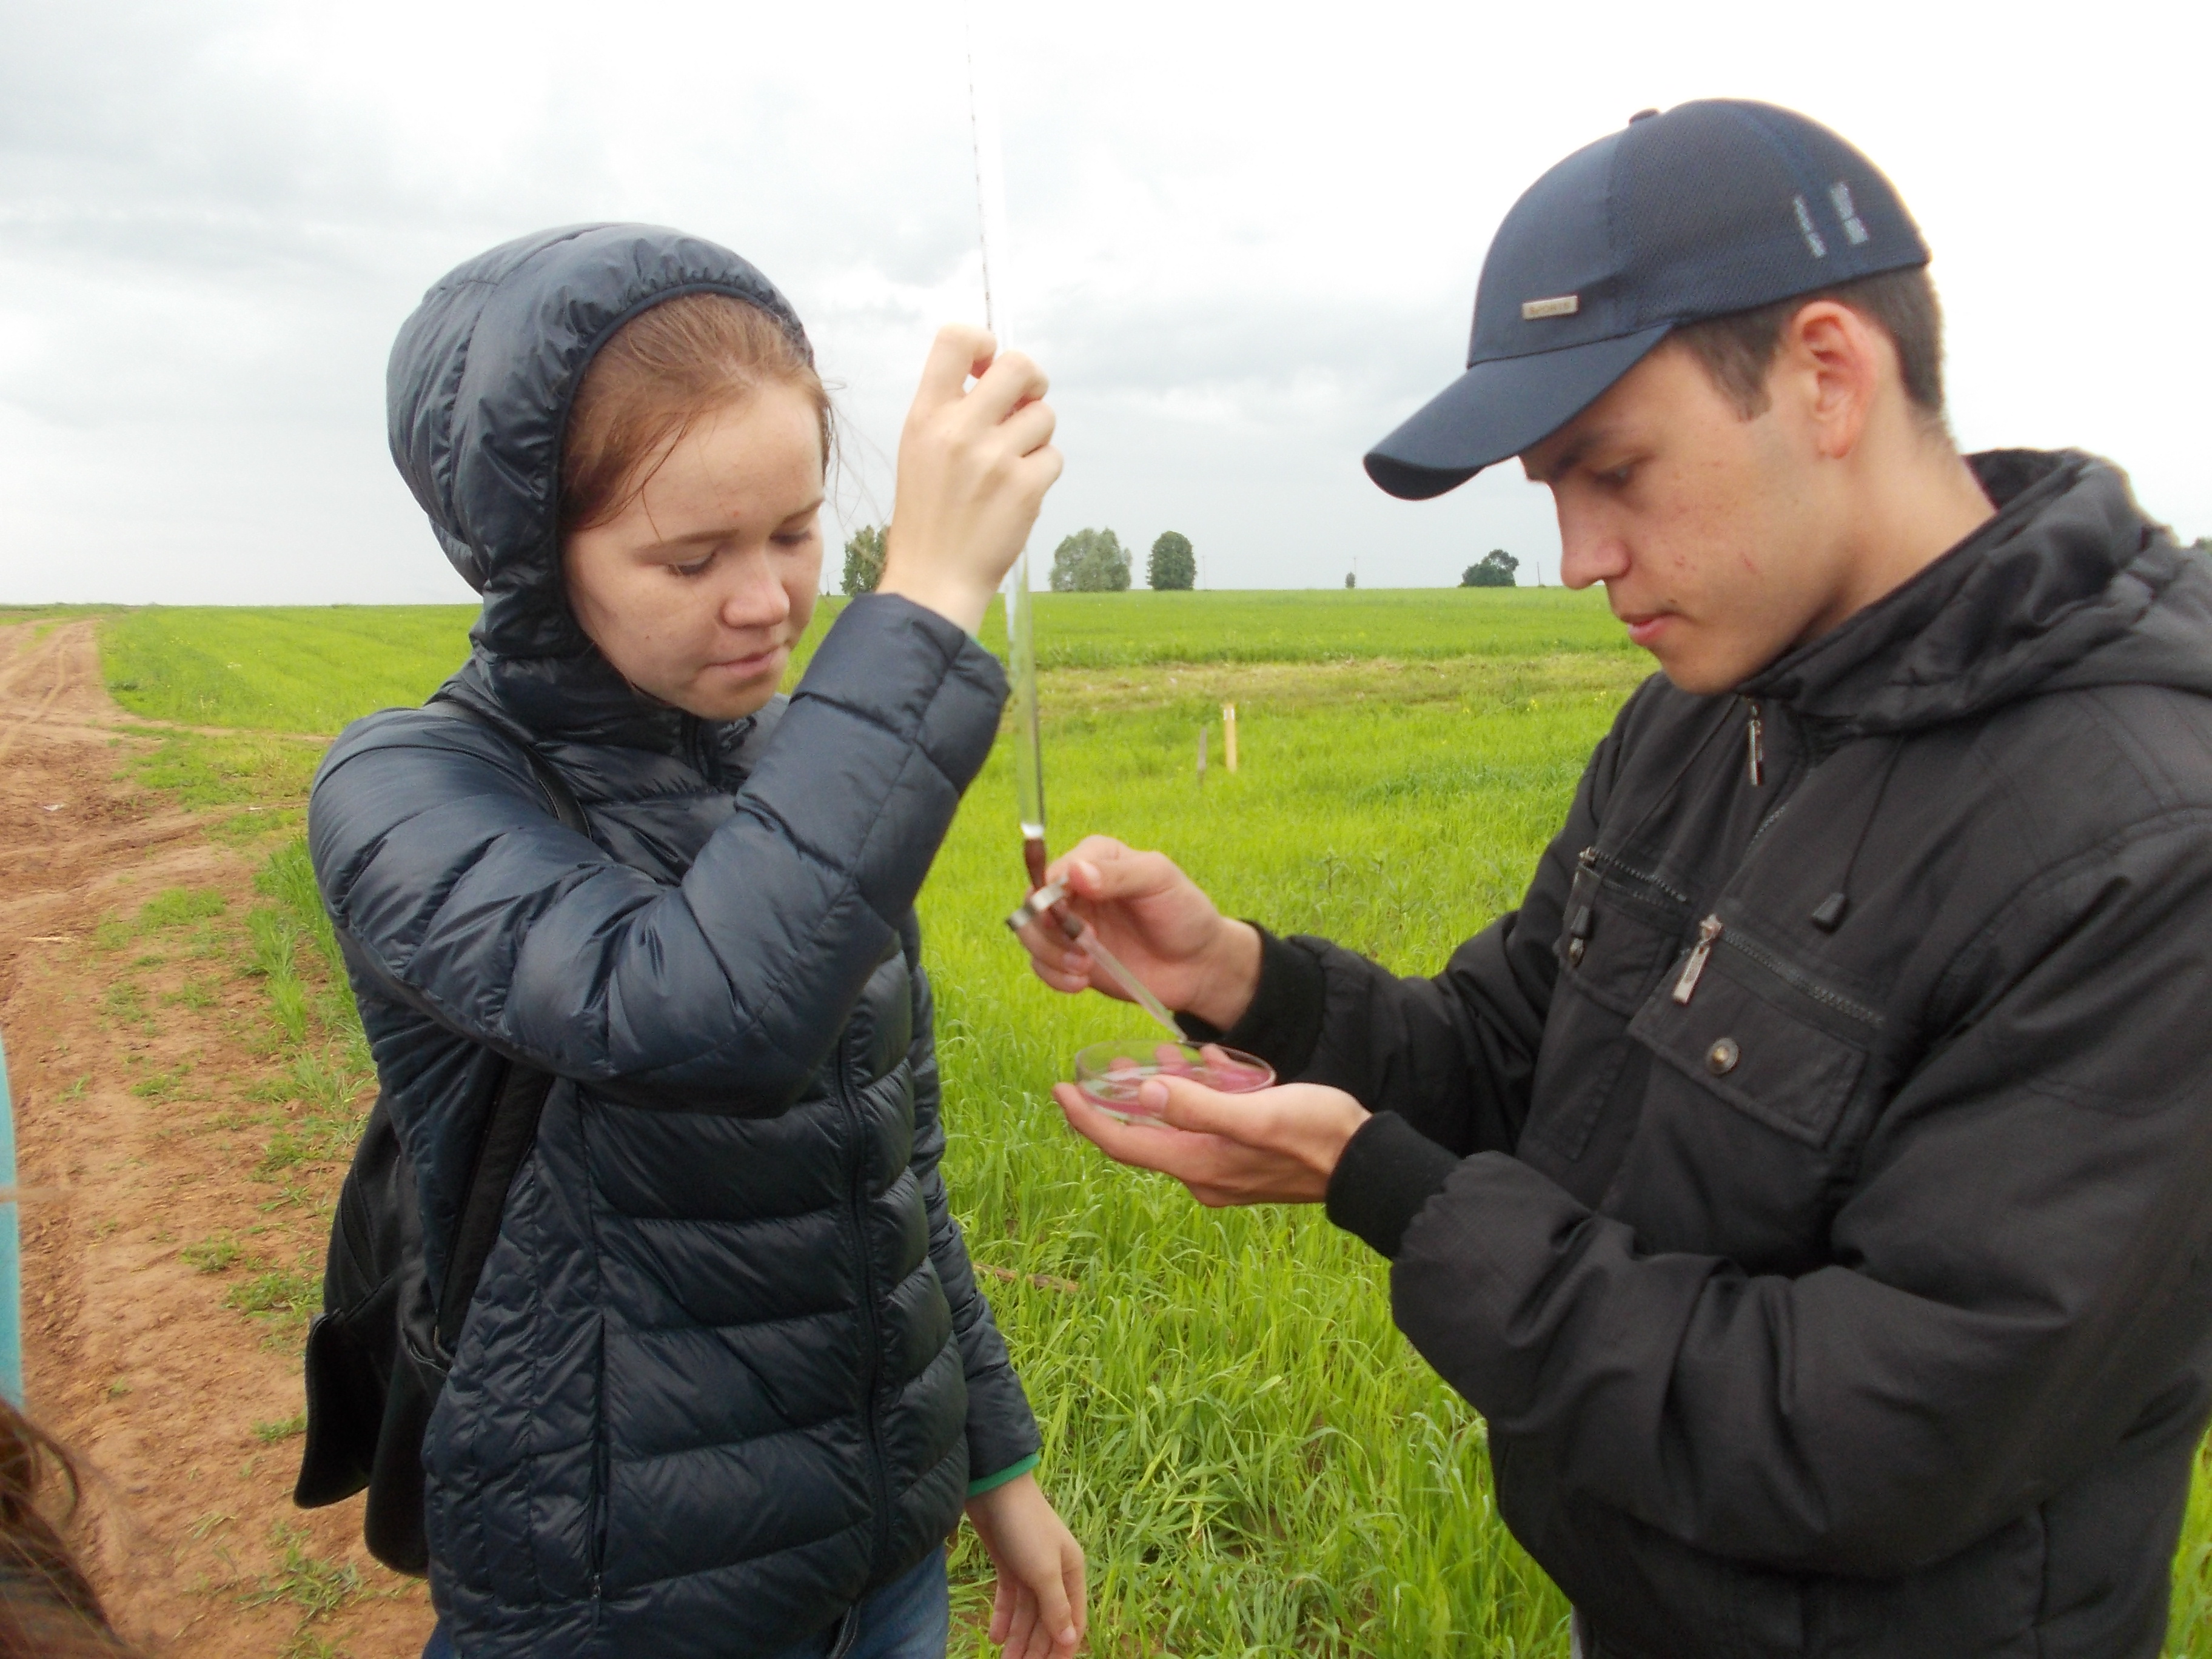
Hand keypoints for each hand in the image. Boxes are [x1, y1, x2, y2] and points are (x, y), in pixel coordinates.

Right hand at [877, 324, 1060, 633]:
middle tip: (1025, 402)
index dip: (984, 341)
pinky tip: (1016, 495)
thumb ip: (951, 408)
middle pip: (1019, 365)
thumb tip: (999, 374)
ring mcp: (995, 458)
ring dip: (1035, 436)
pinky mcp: (1025, 488)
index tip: (987, 365)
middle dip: (1031, 381)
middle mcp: (959, 430)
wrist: (933, 579)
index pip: (956, 339)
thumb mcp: (919, 449)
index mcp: (925, 415)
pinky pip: (1054, 457)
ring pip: (1043, 416)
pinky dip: (1042, 473)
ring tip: (1009, 466)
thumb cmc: (929, 514)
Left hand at [963, 1473, 1085, 1658]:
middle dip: (1036, 1646)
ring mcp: (1030, 1569)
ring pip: (1027, 1613)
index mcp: (1072, 1573)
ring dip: (1017, 1638)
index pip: (1072, 1620)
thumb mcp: (1044, 1570)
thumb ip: (1056, 1607)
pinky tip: (995, 1636)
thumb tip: (1069, 1641)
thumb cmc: (1026, 1527)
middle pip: (1048, 1620)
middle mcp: (1054, 1573)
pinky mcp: (1009, 1564)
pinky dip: (1003, 1617)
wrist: (994, 1488)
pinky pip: (1009, 1599)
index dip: (1062, 1647)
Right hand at [1017, 836, 1261, 1030]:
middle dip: (1050, 931)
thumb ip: (1119, 873)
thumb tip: (1074, 873)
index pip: (1052, 872)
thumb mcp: (1160, 881)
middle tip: (1084, 949)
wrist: (1198, 964)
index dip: (1053, 897)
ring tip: (1085, 969)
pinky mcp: (1070, 958)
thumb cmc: (1184, 913)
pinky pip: (1040, 965)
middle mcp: (1075, 890)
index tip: (1077, 920)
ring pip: (1030, 935)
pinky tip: (1081, 983)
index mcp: (1094, 858)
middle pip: (1032, 904)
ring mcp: (1071, 925)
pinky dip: (1053, 976)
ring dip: (1050, 955)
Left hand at [1054, 1075, 1368, 1205]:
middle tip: (1105, 1065)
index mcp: (1197, 1164)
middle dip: (1120, 1101)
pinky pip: (1211, 1126)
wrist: (1369, 1164)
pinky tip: (1216, 1065)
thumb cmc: (1315, 1135)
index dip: (1086, 1117)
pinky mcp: (1247, 1158)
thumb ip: (1198, 1106)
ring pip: (1178, 1128)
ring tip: (1156, 1055)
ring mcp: (1226, 1169)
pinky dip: (1204, 1096)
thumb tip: (1143, 1096)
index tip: (1059, 1087)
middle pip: (1144, 1137)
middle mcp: (1204, 1173)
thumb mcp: (1255, 1115)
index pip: (1123, 1144)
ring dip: (1163, 1093)